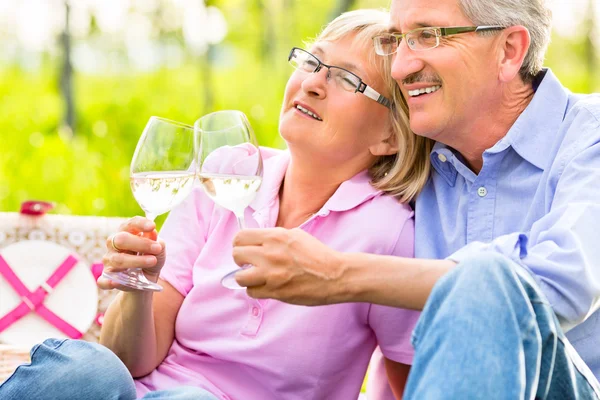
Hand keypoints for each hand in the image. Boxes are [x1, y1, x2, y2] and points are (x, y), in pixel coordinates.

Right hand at [98, 216, 165, 290]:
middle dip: (140, 243)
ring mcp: (109, 261)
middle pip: (121, 239)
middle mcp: (113, 244)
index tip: (152, 226)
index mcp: (126, 232)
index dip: (140, 223)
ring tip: (153, 261)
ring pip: (118, 259)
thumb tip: (152, 233)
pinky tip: (115, 283)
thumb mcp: (158, 249)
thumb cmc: (151, 257)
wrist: (147, 278)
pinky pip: (103, 280)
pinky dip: (108, 282)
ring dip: (136, 260)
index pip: (130, 224)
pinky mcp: (107, 278)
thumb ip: (156, 241)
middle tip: (157, 248)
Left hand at [232, 227, 346, 304]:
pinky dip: (256, 290)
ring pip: (239, 277)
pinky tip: (265, 287)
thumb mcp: (295, 235)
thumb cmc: (318, 254)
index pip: (240, 237)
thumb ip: (274, 236)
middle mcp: (270, 253)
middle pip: (236, 255)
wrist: (335, 275)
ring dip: (245, 277)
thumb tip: (256, 242)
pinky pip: (252, 292)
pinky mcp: (275, 291)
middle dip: (240, 260)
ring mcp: (271, 274)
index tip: (244, 248)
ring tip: (255, 277)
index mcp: (275, 236)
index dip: (240, 243)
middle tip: (249, 263)